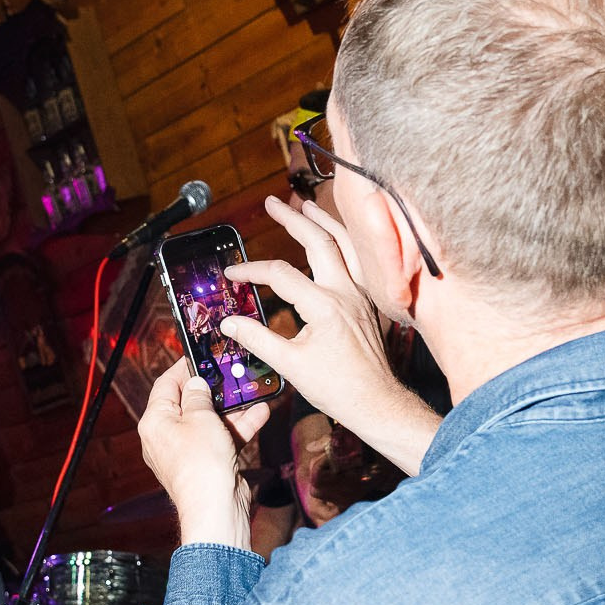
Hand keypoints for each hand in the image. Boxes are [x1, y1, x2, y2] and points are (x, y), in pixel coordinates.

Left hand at [137, 357, 271, 548]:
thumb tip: (196, 384)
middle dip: (212, 390)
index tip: (199, 357)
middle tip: (229, 375)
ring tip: (250, 392)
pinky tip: (259, 414)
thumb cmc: (201, 464)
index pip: (164, 386)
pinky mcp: (206, 464)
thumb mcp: (201, 417)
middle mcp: (166, 437)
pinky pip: (221, 439)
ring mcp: (187, 452)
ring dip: (231, 409)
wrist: (216, 508)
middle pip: (188, 404)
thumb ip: (199, 396)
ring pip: (209, 422)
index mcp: (155, 422)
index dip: (183, 369)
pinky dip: (237, 428)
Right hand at [222, 195, 439, 475]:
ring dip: (323, 222)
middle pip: (318, 241)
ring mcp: (360, 295)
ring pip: (344, 245)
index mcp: (324, 306)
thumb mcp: (289, 365)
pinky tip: (334, 239)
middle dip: (292, 219)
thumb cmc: (336, 388)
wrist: (376, 402)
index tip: (231, 274)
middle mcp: (346, 292)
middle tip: (272, 202)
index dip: (251, 270)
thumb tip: (228, 323)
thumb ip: (256, 339)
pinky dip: (343, 243)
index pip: (280, 275)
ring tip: (305, 206)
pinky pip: (357, 261)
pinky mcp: (367, 302)